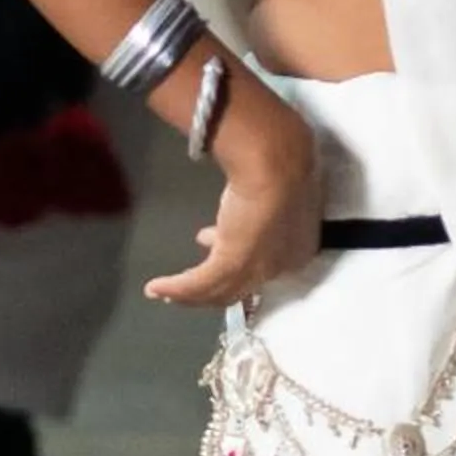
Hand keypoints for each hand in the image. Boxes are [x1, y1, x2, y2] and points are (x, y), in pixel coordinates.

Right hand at [146, 70, 320, 305]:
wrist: (278, 160)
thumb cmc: (282, 159)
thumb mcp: (279, 181)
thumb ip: (268, 191)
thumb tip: (252, 185)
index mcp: (300, 247)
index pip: (264, 266)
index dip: (238, 261)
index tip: (212, 243)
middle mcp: (281, 266)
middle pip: (240, 286)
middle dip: (213, 287)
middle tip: (191, 283)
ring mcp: (256, 269)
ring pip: (218, 292)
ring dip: (188, 295)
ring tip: (165, 292)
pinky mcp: (231, 265)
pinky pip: (198, 285)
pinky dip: (175, 289)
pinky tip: (155, 287)